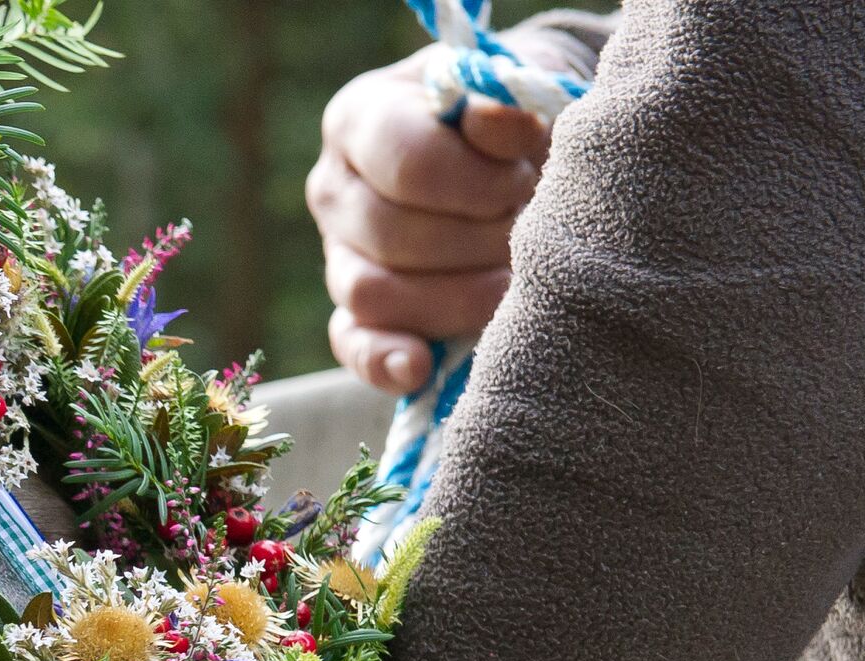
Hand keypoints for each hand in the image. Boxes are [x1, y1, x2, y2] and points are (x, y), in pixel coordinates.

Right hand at [308, 47, 555, 393]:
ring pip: (372, 293)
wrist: (516, 151)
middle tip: (530, 234)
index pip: (407, 161)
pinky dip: (384, 361)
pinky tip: (420, 367)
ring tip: (512, 281)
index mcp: (362, 117)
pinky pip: (352, 344)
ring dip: (454, 297)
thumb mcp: (522, 89)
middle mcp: (334, 187)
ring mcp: (338, 254)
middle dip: (475, 241)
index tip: (526, 179)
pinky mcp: (352, 313)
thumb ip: (508, 105)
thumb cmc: (518, 115)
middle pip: (390, 234)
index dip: (475, 182)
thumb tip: (495, 125)